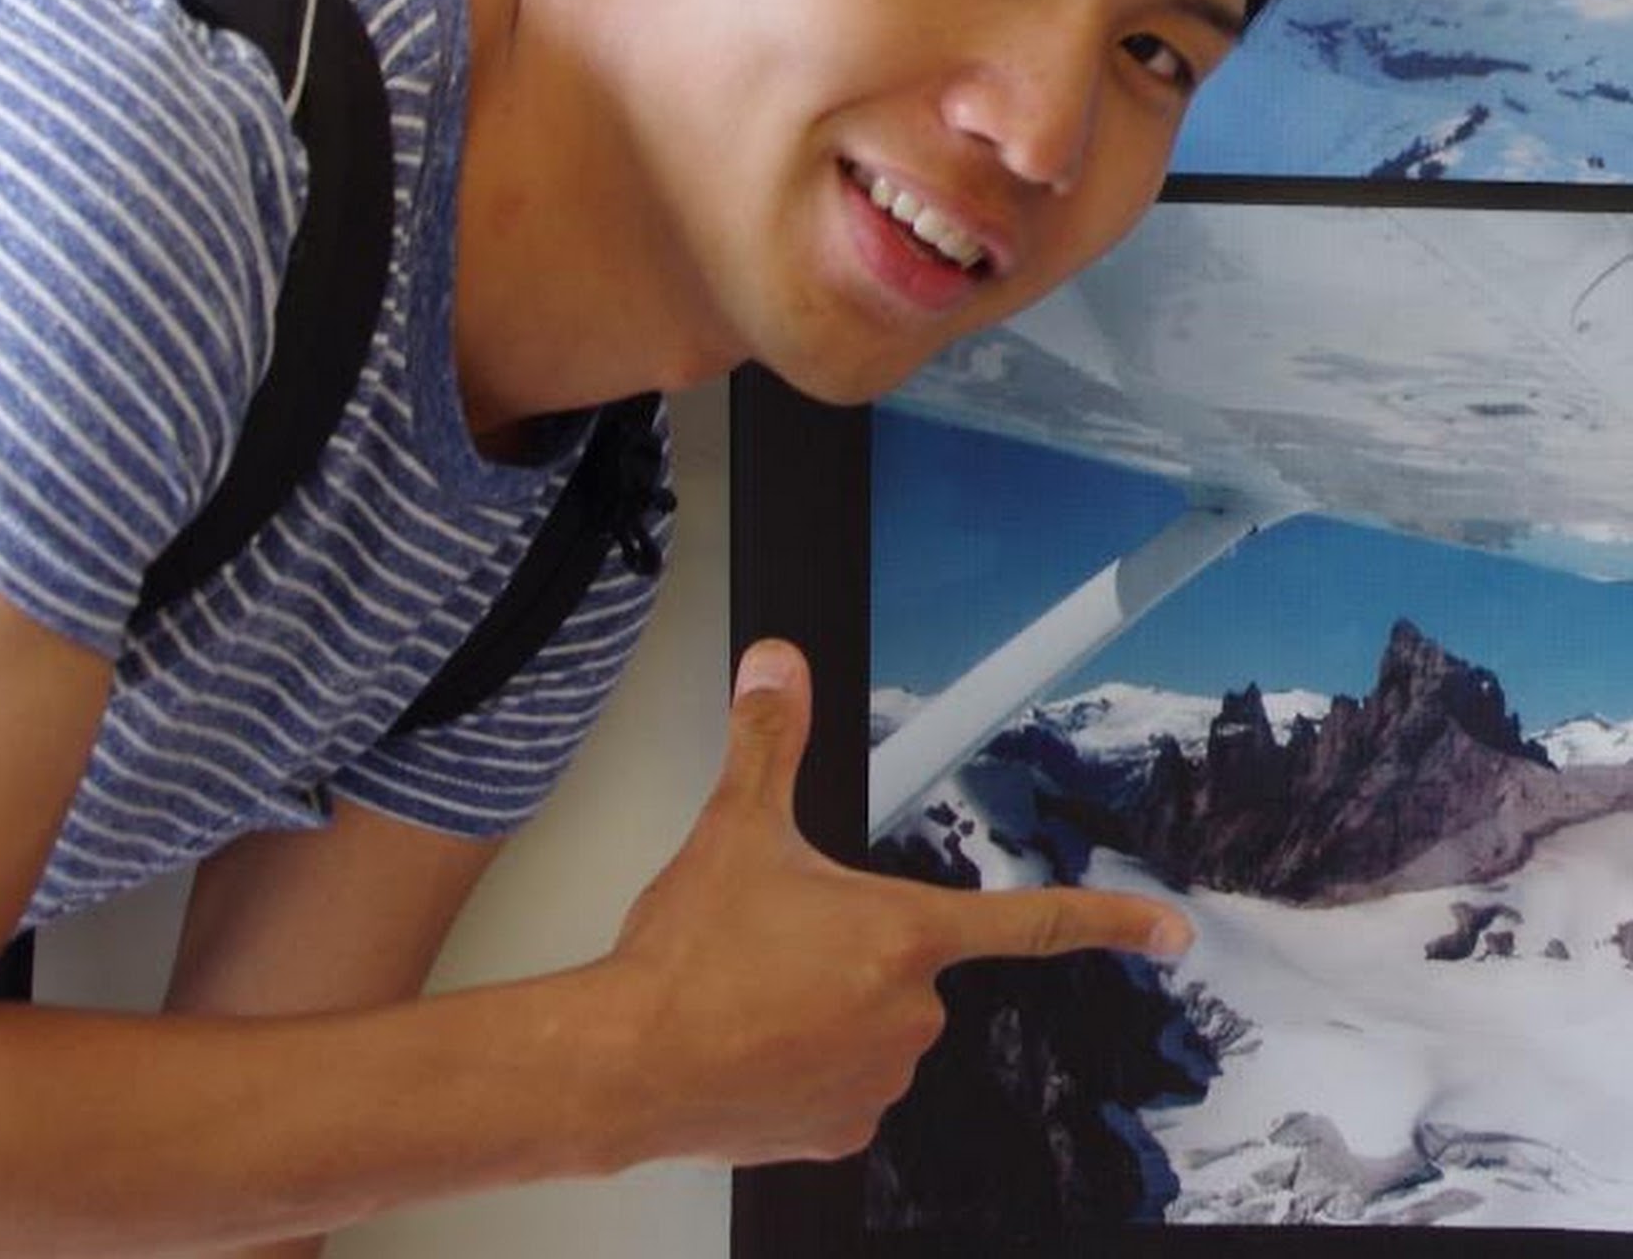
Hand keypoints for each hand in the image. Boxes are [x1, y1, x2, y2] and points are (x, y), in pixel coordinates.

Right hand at [601, 638, 1190, 1167]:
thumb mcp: (735, 826)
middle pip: (910, 966)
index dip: (1112, 922)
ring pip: (876, 1026)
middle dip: (857, 950)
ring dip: (831, 1007)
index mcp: (899, 934)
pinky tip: (756, 1042)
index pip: (1028, 924)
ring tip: (755, 991)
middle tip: (781, 943)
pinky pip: (846, 1085)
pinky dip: (808, 1063)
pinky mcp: (841, 1133)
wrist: (628, 1063)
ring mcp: (878, 1080)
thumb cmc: (688, 959)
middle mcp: (907, 1014)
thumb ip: (768, 737)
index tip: (1171, 932)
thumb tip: (779, 667)